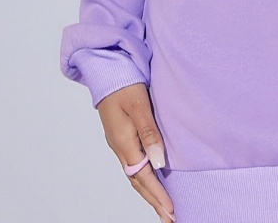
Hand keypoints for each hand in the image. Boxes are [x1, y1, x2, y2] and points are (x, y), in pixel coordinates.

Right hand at [97, 83, 175, 221]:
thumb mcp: (139, 105)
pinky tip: (152, 179)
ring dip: (149, 191)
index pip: (142, 176)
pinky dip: (143, 177)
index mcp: (123, 141)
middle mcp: (120, 146)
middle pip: (137, 181)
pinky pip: (134, 163)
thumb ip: (149, 132)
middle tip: (170, 217)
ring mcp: (119, 141)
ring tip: (163, 206)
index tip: (171, 210)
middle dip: (153, 200)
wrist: (107, 69)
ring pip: (135, 174)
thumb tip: (158, 162)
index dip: (157, 194)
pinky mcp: (122, 135)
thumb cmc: (123, 83)